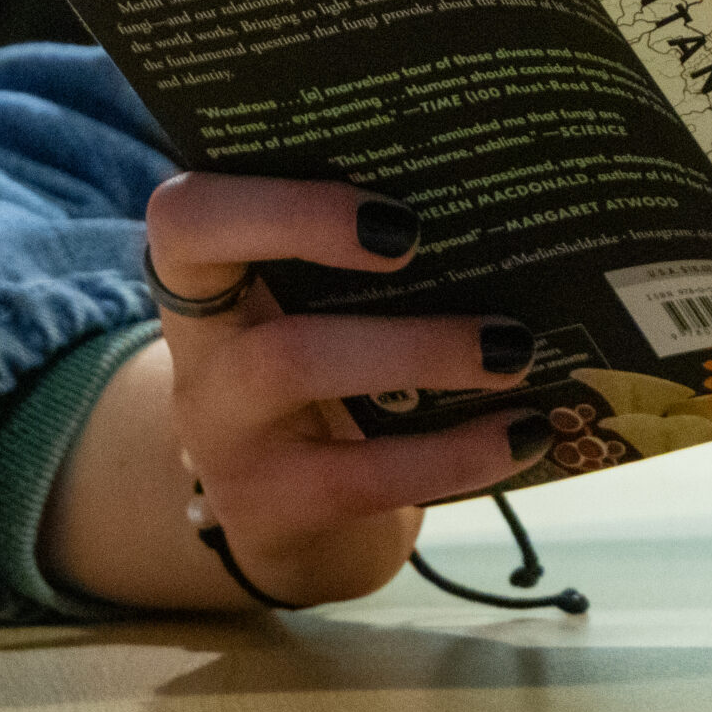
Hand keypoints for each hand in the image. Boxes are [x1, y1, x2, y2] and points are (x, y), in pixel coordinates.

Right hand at [37, 172, 551, 609]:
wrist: (288, 514)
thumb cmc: (326, 372)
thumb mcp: (317, 313)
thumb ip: (370, 256)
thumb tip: (504, 203)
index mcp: (209, 277)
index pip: (188, 212)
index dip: (271, 197)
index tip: (382, 207)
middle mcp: (198, 344)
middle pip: (215, 262)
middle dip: (317, 227)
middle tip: (421, 237)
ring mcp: (221, 429)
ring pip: (292, 361)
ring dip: (416, 346)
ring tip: (514, 349)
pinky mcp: (267, 506)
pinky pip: (359, 475)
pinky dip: (454, 452)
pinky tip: (523, 433)